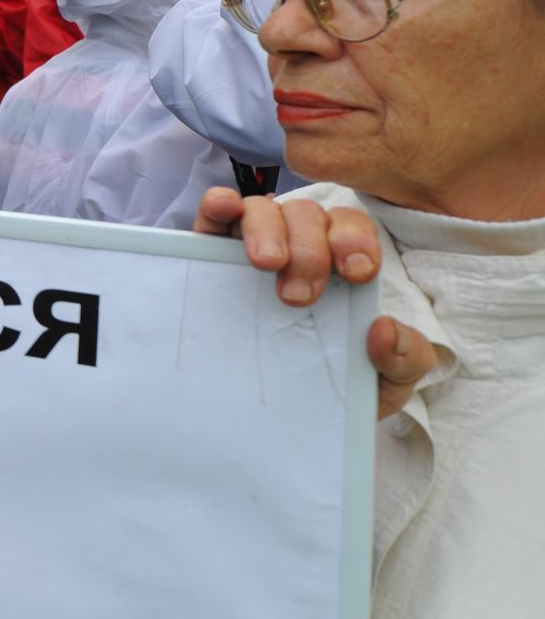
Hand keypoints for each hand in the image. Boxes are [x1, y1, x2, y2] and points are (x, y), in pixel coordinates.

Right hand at [196, 187, 436, 418]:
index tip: (355, 272)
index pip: (351, 228)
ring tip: (267, 263)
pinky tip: (224, 207)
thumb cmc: (343, 383)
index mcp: (344, 262)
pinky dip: (218, 204)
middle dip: (308, 247)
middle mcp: (301, 244)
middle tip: (299, 294)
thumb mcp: (389, 379)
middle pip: (306, 215)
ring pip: (263, 210)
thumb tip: (384, 328)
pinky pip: (215, 216)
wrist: (293, 413)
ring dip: (265, 228)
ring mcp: (255, 245)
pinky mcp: (213, 254)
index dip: (354, 239)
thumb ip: (406, 356)